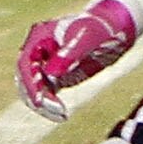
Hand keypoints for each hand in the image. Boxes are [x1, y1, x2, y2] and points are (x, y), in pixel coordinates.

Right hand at [16, 0, 141, 120]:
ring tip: (60, 115)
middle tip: (54, 111)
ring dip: (43, 103)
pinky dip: (51, 104)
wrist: (116, 28)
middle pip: (26, 78)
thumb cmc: (101, 28)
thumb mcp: (86, 38)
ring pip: (34, 88)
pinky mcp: (57, 76)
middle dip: (36, 96)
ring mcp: (46, 64)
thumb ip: (68, 54)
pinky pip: (47, 92)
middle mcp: (38, 51)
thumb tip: (50, 73)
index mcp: (39, 37)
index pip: (26, 64)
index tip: (39, 101)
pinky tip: (62, 114)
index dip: (30, 83)